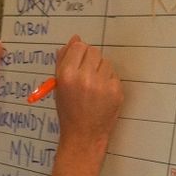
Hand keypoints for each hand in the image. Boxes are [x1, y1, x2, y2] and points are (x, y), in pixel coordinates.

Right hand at [54, 36, 122, 152]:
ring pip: (106, 62)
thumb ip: (63, 61)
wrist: (84, 135)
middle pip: (94, 51)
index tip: (78, 62)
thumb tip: (74, 39)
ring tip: (94, 87)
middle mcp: (85, 77)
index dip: (79, 53)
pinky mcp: (116, 91)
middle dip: (90, 60)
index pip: (79, 46)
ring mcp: (103, 84)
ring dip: (100, 70)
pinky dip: (109, 82)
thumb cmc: (69, 111)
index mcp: (67, 75)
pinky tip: (102, 95)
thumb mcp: (59, 86)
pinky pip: (114, 75)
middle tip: (86, 76)